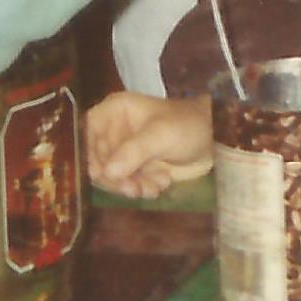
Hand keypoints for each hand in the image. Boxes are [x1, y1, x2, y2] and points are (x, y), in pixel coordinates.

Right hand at [85, 91, 212, 197]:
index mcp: (115, 111)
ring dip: (131, 185)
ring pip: (111, 176)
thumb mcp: (162, 134)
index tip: (100, 174)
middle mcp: (114, 131)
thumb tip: (107, 172)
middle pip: (96, 159)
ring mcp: (124, 151)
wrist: (214, 141)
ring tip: (154, 186)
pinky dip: (141, 188)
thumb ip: (134, 151)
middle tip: (134, 188)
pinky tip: (160, 185)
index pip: (86, 132)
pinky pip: (126, 184)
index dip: (88, 153)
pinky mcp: (136, 168)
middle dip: (115, 177)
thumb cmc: (187, 126)